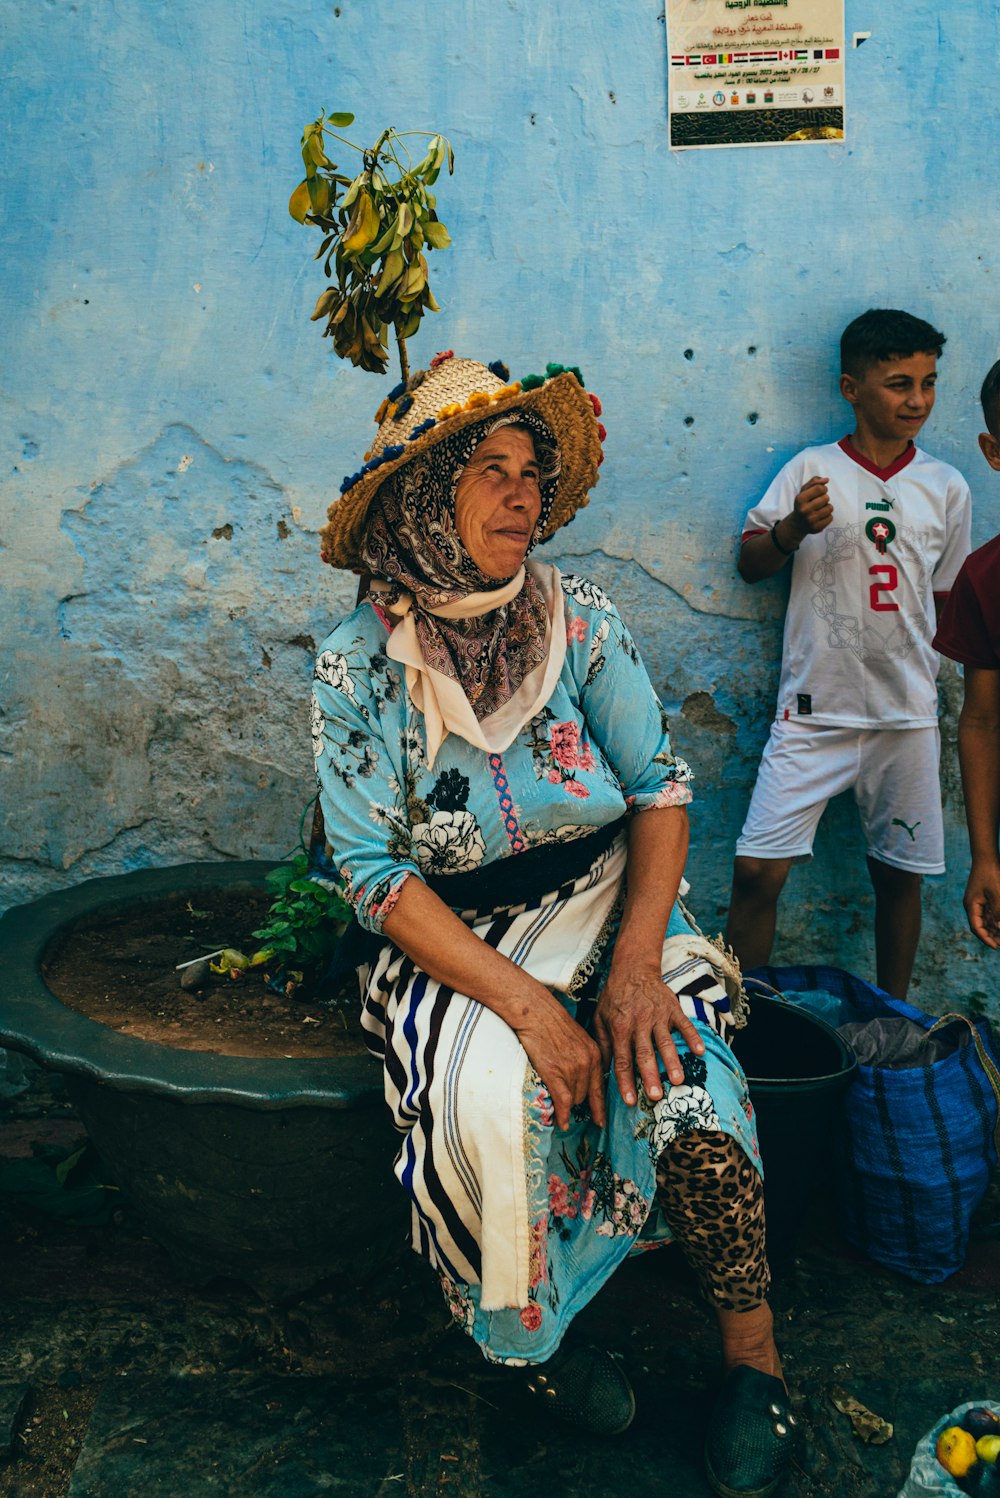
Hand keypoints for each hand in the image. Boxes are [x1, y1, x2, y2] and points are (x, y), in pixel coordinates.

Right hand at [515, 994, 606, 1131]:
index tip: (600, 1121)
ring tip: (557, 1103)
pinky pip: (563, 1101)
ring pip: (574, 1099)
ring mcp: (572, 1069)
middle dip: (577, 1101)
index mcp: (594, 1053)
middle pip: (586, 1096)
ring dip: (566, 1104)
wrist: (535, 1012)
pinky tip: (562, 1123)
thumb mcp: (578, 1038)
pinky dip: (563, 1115)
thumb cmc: (552, 1022)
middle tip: (567, 1104)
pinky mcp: (555, 1073)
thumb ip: (584, 1057)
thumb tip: (582, 1076)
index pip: (601, 1087)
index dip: (600, 1106)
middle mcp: (587, 1063)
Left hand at [593, 965, 704, 1107]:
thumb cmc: (614, 998)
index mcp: (619, 1028)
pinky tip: (700, 1052)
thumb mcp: (600, 1018)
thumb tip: (602, 1072)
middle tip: (656, 1097)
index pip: (622, 1060)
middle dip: (650, 1076)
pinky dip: (693, 1037)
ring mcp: (657, 1016)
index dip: (625, 1081)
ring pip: (665, 1042)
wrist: (633, 969)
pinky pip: (685, 1024)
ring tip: (679, 1080)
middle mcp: (638, 1023)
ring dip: (672, 1061)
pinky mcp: (672, 1009)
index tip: (630, 1101)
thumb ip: (604, 1045)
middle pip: (645, 1054)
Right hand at [788, 475, 832, 539]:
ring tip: (820, 509)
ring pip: (830, 508)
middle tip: (818, 502)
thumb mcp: (804, 491)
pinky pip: (831, 517)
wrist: (797, 524)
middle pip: (826, 498)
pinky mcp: (816, 528)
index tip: (820, 492)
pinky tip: (820, 517)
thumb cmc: (802, 504)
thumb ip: (814, 481)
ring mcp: (810, 520)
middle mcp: (804, 510)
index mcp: (800, 499)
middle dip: (825, 498)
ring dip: (827, 507)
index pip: (820, 488)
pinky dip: (828, 516)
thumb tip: (826, 479)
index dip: (823, 488)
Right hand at [964, 858, 999, 947]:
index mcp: (971, 905)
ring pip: (985, 920)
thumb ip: (998, 912)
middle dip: (991, 935)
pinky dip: (995, 919)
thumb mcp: (997, 894)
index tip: (996, 947)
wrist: (987, 857)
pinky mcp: (983, 897)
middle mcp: (972, 905)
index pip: (976, 927)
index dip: (986, 939)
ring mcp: (977, 901)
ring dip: (994, 928)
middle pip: (980, 925)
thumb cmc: (991, 874)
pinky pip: (989, 912)